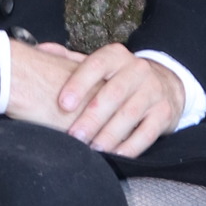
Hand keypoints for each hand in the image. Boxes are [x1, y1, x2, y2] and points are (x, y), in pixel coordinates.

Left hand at [4, 38, 183, 158]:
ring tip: (92, 149)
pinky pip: (147, 132)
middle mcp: (137, 70)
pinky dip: (130, 146)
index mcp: (116, 56)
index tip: (63, 103)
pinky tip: (115, 155)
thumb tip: (40, 50)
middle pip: (113, 93)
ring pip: (130, 114)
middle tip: (74, 136)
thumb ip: (70, 60)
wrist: (165, 84)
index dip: (79, 83)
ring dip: (109, 134)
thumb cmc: (120, 78)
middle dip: (92, 117)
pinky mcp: (164, 113)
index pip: (96, 65)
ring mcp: (153, 91)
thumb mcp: (100, 65)